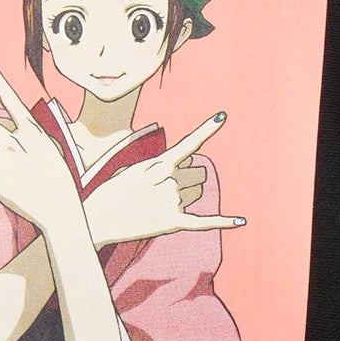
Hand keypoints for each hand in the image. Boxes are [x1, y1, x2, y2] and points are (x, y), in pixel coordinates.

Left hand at [0, 65, 81, 236]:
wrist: (59, 206)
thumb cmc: (56, 174)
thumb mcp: (50, 145)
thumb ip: (26, 132)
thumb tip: (0, 128)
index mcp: (32, 131)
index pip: (13, 103)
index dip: (1, 84)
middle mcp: (15, 143)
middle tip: (8, 152)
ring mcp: (2, 161)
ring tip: (4, 165)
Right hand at [81, 112, 245, 247]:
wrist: (98, 217)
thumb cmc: (114, 190)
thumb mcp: (136, 169)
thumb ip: (164, 166)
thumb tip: (189, 169)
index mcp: (159, 164)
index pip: (188, 144)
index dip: (207, 129)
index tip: (222, 116)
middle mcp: (169, 181)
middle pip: (198, 173)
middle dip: (190, 175)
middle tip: (167, 185)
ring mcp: (172, 203)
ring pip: (198, 192)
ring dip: (189, 193)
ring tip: (164, 200)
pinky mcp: (173, 224)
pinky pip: (204, 222)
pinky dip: (224, 222)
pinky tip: (241, 221)